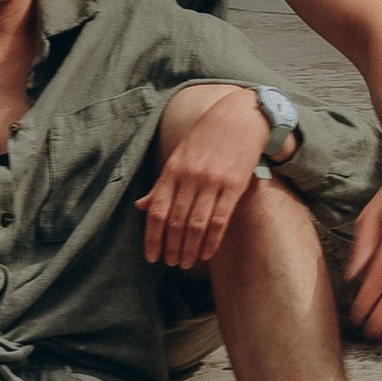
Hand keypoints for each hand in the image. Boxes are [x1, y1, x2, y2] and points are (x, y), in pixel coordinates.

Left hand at [141, 85, 265, 270]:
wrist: (240, 116)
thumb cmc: (207, 137)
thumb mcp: (179, 156)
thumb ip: (162, 183)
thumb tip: (141, 206)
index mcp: (172, 169)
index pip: (157, 210)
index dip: (152, 237)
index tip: (151, 257)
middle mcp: (190, 176)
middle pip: (175, 221)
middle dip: (171, 247)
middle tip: (171, 263)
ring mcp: (212, 181)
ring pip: (196, 224)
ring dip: (189, 248)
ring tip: (185, 263)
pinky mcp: (234, 185)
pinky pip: (220, 219)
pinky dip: (212, 241)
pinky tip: (207, 254)